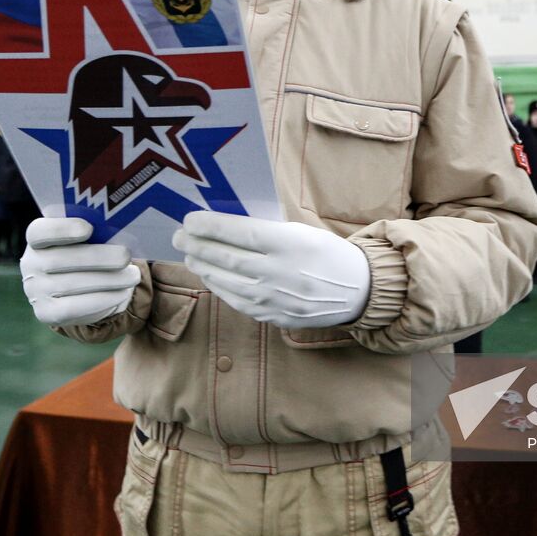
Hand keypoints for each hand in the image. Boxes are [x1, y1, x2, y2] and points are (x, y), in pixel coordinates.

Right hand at [21, 218, 140, 325]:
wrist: (79, 288)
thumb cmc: (87, 252)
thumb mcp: (87, 239)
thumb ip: (95, 232)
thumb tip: (119, 230)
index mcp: (36, 238)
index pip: (38, 231)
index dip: (61, 229)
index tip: (89, 228)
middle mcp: (30, 264)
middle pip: (60, 259)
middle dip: (97, 257)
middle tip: (125, 256)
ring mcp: (35, 290)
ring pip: (71, 285)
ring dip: (107, 280)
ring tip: (132, 276)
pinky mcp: (47, 313)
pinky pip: (74, 308)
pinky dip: (102, 300)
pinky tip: (122, 293)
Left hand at [173, 211, 370, 328]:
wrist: (357, 291)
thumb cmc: (327, 254)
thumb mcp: (302, 232)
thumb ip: (266, 231)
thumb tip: (224, 227)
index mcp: (291, 244)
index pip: (241, 233)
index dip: (211, 226)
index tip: (190, 218)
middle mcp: (281, 273)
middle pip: (228, 258)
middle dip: (198, 245)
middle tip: (179, 235)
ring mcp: (276, 299)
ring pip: (227, 281)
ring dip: (203, 266)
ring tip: (190, 254)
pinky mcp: (274, 317)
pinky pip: (238, 301)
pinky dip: (219, 287)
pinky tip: (210, 276)